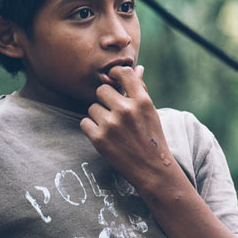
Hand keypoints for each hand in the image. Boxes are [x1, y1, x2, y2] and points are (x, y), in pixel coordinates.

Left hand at [79, 64, 175, 191]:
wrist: (152, 169)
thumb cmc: (152, 138)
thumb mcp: (151, 112)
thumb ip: (141, 89)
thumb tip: (138, 68)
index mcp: (142, 101)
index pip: (124, 73)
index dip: (116, 73)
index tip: (114, 79)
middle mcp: (126, 110)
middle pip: (101, 90)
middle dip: (105, 100)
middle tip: (113, 112)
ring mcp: (111, 124)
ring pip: (92, 107)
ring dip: (98, 116)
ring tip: (112, 128)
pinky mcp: (98, 138)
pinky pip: (84, 123)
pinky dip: (91, 129)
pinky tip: (104, 136)